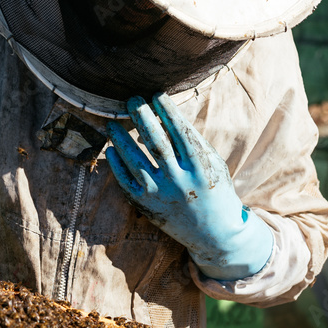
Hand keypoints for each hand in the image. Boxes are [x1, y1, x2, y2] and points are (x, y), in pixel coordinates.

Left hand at [105, 93, 273, 279]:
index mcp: (200, 167)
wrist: (215, 233)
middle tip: (132, 99)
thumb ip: (193, 142)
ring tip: (112, 123)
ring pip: (135, 162)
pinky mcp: (147, 206)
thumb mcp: (214, 164)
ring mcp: (161, 195)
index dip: (167, 111)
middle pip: (156, 143)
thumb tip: (166, 114)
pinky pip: (126, 182)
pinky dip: (117, 165)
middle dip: (142, 118)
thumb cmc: (216, 189)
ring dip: (122, 139)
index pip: (180, 132)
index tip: (156, 94)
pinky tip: (112, 149)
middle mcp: (180, 181)